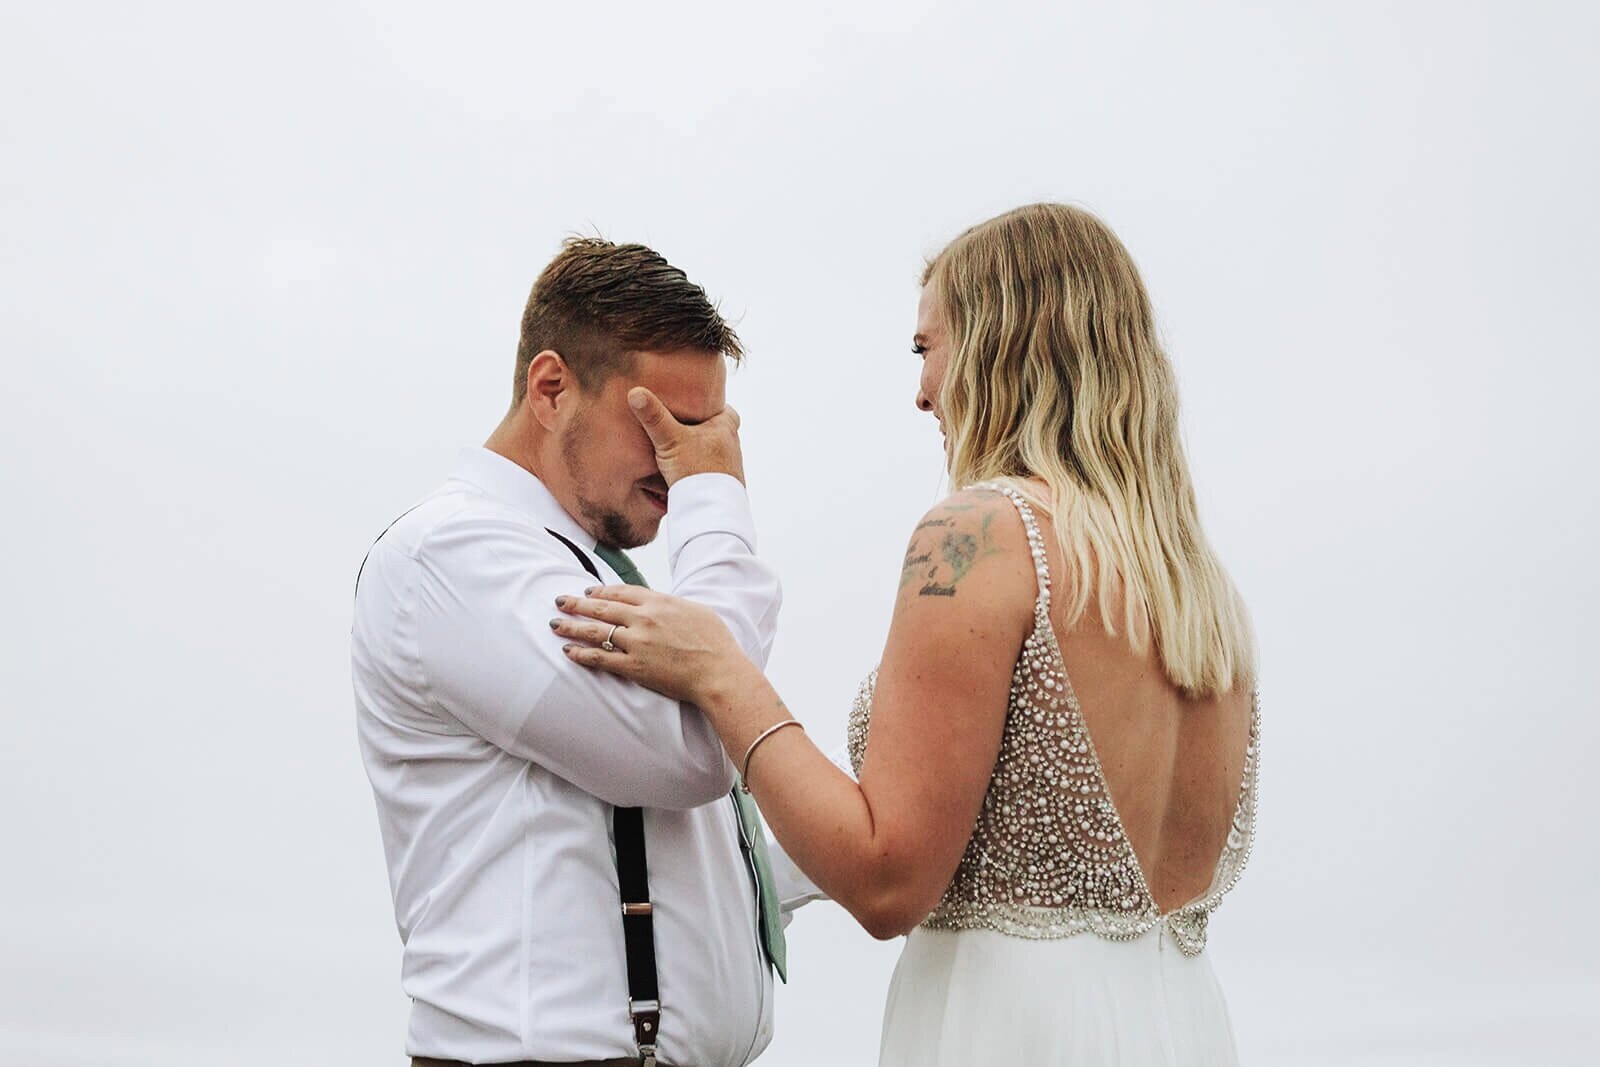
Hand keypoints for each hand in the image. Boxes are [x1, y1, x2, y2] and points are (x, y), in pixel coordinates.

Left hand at [552, 585, 750, 705]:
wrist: (718, 671)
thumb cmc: (715, 642)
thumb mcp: (696, 611)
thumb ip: (673, 605)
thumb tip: (661, 604)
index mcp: (659, 601)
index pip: (621, 591)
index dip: (602, 591)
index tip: (589, 591)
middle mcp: (643, 618)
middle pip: (602, 607)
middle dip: (577, 603)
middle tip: (560, 601)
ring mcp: (637, 642)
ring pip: (596, 630)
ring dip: (572, 626)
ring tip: (555, 624)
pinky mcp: (634, 666)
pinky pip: (601, 658)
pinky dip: (582, 654)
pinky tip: (568, 652)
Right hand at [629, 387, 745, 486]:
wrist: (710, 509)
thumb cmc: (695, 470)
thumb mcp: (670, 440)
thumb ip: (654, 417)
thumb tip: (635, 392)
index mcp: (725, 429)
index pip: (727, 411)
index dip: (715, 407)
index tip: (701, 404)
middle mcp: (733, 448)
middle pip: (722, 433)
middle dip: (706, 430)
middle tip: (688, 427)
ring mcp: (731, 470)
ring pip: (717, 454)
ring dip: (703, 453)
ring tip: (685, 451)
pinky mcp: (723, 488)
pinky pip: (712, 475)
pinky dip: (702, 471)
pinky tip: (687, 475)